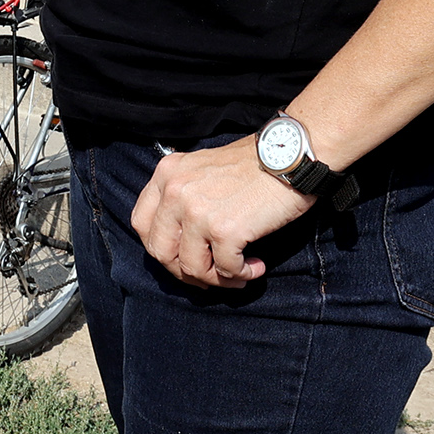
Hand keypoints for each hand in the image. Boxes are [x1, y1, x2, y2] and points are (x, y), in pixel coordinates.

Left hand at [131, 136, 316, 287]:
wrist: (291, 154)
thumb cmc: (255, 164)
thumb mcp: (203, 168)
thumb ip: (183, 194)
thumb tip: (180, 242)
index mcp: (167, 174)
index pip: (141, 224)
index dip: (160, 249)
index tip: (182, 257)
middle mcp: (176, 191)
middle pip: (160, 251)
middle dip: (185, 271)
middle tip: (211, 275)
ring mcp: (198, 211)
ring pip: (192, 267)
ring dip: (217, 279)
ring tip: (239, 273)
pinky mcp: (225, 229)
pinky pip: (225, 270)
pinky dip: (242, 275)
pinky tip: (256, 266)